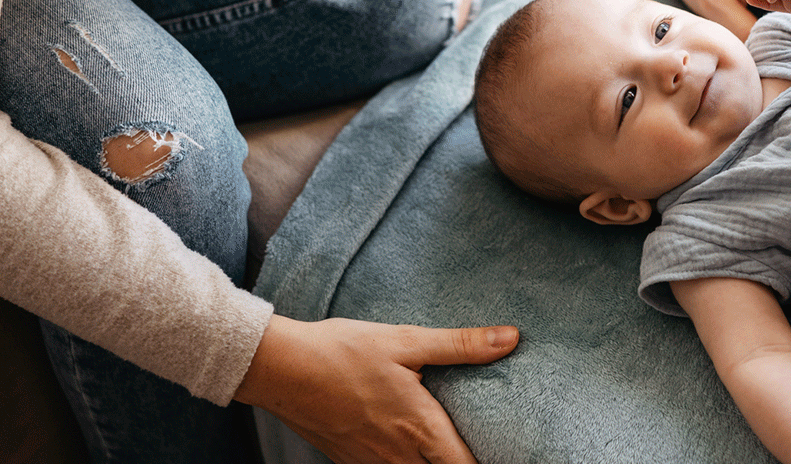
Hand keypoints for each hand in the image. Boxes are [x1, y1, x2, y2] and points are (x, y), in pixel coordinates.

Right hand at [235, 315, 518, 463]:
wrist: (279, 368)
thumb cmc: (343, 351)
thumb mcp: (407, 342)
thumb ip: (461, 345)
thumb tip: (511, 338)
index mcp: (420, 429)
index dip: (488, 463)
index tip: (509, 455)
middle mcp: (397, 456)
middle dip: (460, 462)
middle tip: (477, 446)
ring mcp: (371, 463)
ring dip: (431, 462)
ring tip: (444, 446)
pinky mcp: (350, 461)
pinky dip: (403, 462)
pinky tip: (405, 445)